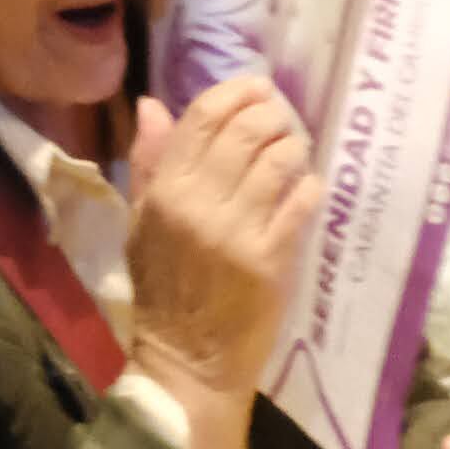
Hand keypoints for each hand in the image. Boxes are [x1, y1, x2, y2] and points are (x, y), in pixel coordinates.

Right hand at [124, 81, 320, 448]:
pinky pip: (300, 204)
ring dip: (292, 146)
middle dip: (271, 112)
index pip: (203, 118)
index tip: (256, 87)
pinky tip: (308, 184)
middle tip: (281, 114)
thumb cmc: (162, 290)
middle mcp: (200, 204)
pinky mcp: (270, 260)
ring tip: (293, 148)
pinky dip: (309, 186)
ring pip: (278, 162)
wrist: (186, 361)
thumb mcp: (140, 223)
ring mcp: (237, 232)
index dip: (235, 93)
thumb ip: (149, 162)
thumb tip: (152, 104)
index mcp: (165, 191)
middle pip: (245, 132)